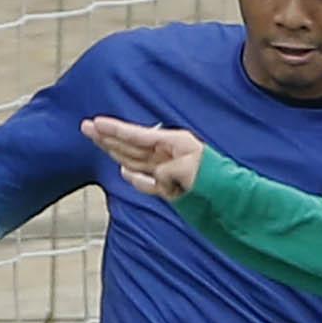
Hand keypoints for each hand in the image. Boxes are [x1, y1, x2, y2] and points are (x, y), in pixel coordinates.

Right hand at [81, 117, 206, 199]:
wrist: (234, 200)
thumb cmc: (217, 177)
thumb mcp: (191, 168)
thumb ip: (166, 171)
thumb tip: (153, 178)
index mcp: (173, 143)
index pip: (137, 135)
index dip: (115, 130)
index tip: (96, 122)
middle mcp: (167, 155)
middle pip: (130, 145)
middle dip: (108, 137)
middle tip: (87, 127)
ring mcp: (168, 172)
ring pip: (135, 160)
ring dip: (115, 151)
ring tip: (98, 141)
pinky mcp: (170, 189)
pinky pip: (148, 182)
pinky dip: (136, 178)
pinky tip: (124, 171)